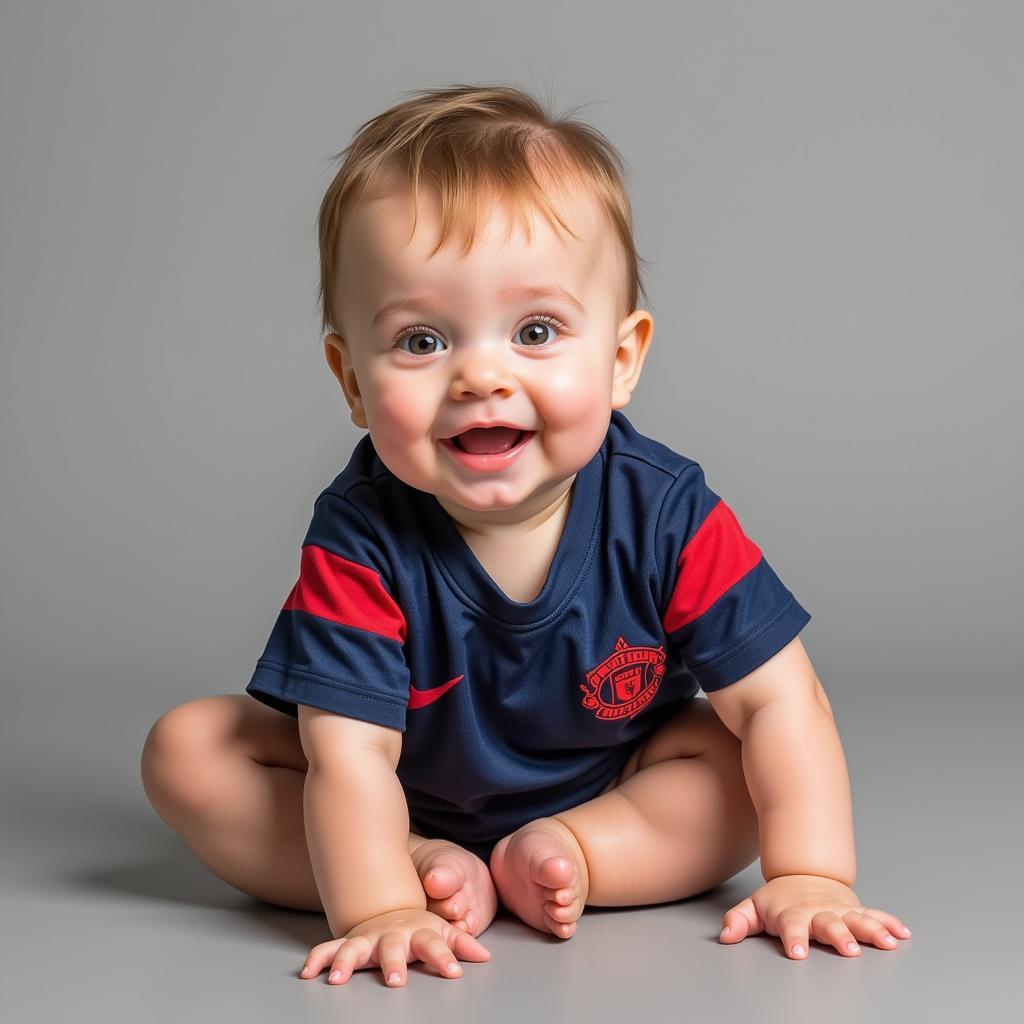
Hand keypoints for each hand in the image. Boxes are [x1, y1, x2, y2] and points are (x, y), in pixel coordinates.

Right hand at [299, 907, 491, 986]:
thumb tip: (485, 956)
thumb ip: (462, 943)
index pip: (434, 945)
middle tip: (395, 981)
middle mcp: (391, 935)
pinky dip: (318, 958)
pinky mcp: (349, 942)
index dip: (444, 957)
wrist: (389, 905)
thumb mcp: (443, 931)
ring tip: (338, 980)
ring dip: (346, 962)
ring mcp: (368, 938)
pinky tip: (307, 971)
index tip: (454, 971)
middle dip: (393, 964)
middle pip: (392, 948)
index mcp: (418, 933)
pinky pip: (329, 948)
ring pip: (355, 949)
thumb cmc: (419, 925)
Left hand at [719, 874, 911, 959]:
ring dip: (872, 931)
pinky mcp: (856, 911)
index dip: (794, 939)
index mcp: (794, 914)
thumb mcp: (754, 907)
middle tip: (848, 951)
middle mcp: (819, 912)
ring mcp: (839, 911)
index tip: (797, 952)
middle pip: (830, 925)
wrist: (804, 875)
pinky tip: (902, 934)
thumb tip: (725, 936)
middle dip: (839, 937)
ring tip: (887, 943)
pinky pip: (876, 916)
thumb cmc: (780, 899)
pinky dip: (890, 924)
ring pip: (858, 920)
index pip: (792, 926)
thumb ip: (739, 921)